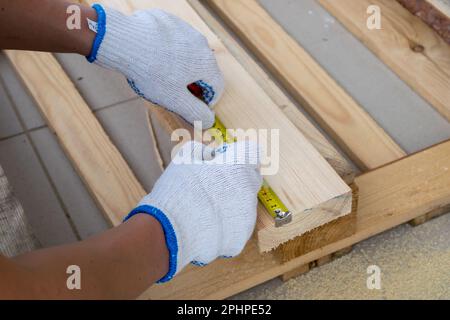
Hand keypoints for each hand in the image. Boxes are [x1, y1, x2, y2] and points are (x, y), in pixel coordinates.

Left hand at [87, 5, 223, 127]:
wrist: (126, 41)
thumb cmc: (151, 72)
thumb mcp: (175, 100)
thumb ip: (195, 112)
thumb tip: (210, 121)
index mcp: (206, 64)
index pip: (216, 87)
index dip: (207, 102)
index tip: (193, 107)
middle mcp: (201, 44)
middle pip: (204, 70)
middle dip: (193, 84)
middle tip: (175, 94)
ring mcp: (185, 29)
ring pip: (189, 54)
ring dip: (181, 67)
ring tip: (161, 75)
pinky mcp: (169, 20)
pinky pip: (174, 39)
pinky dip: (168, 50)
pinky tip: (152, 57)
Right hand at [124, 141, 262, 281]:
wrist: (170, 230)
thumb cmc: (178, 189)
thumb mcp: (185, 157)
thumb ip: (203, 151)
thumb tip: (211, 155)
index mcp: (239, 167)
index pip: (252, 152)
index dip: (238, 154)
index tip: (224, 159)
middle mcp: (250, 191)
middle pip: (250, 179)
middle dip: (236, 178)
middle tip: (212, 184)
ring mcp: (247, 218)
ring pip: (244, 205)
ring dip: (231, 203)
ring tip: (205, 209)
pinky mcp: (240, 238)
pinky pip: (237, 227)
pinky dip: (226, 226)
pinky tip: (207, 227)